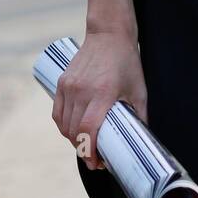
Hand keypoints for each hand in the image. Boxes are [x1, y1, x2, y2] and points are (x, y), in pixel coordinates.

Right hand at [53, 29, 147, 169]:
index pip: (88, 130)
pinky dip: (64, 127)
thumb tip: (140, 142)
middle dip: (83, 150)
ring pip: (64, 125)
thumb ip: (139, 117)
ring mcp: (69, 86)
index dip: (90, 151)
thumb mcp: (139, 90)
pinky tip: (73, 132)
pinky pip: (57, 113)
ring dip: (73, 140)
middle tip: (95, 159)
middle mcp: (82, 90)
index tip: (97, 163)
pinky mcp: (61, 82)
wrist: (108, 34)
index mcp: (102, 93)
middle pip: (74, 131)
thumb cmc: (126, 62)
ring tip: (86, 145)